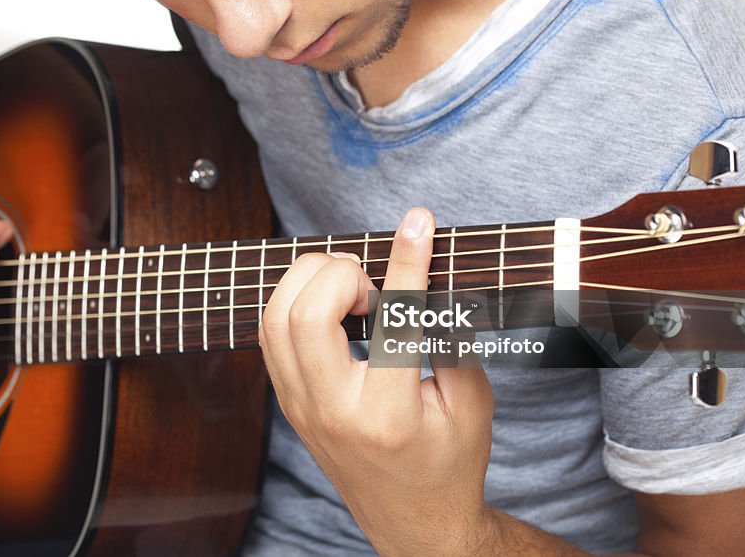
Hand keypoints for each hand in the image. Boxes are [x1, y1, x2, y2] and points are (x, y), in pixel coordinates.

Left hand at [260, 208, 494, 554]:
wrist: (412, 522)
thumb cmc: (450, 463)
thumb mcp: (474, 403)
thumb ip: (451, 336)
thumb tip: (424, 271)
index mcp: (388, 415)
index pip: (391, 321)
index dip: (407, 261)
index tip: (418, 222)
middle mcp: (332, 410)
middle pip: (304, 315)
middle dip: (340, 273)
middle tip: (373, 285)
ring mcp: (300, 407)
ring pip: (274, 318)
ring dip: (310, 281)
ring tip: (352, 290)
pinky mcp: (289, 402)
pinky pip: (270, 334)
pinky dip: (295, 300)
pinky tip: (331, 302)